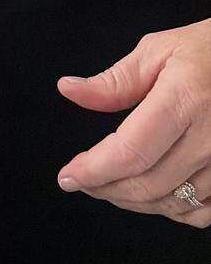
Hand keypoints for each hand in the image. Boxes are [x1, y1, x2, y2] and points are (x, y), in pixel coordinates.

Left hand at [56, 20, 210, 227]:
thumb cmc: (207, 52)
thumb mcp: (159, 51)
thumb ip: (114, 80)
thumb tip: (70, 90)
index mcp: (184, 100)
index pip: (131, 152)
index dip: (94, 170)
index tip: (67, 176)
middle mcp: (209, 138)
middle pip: (148, 184)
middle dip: (105, 188)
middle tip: (82, 180)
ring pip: (172, 203)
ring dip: (133, 201)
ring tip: (109, 185)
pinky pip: (201, 212)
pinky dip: (171, 210)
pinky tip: (152, 194)